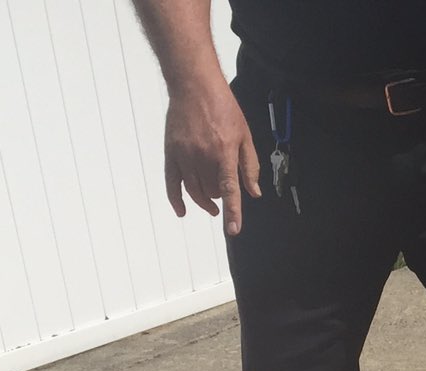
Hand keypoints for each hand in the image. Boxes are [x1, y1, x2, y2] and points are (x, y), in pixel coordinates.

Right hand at [164, 79, 260, 234]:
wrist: (194, 85)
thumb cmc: (223, 108)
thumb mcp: (244, 135)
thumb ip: (250, 166)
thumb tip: (254, 192)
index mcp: (224, 152)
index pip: (229, 189)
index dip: (233, 212)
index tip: (233, 230)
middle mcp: (203, 156)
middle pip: (211, 192)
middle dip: (220, 197)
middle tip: (224, 191)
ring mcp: (184, 155)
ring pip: (194, 191)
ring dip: (204, 201)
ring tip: (211, 204)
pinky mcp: (171, 152)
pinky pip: (172, 183)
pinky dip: (176, 200)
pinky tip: (182, 211)